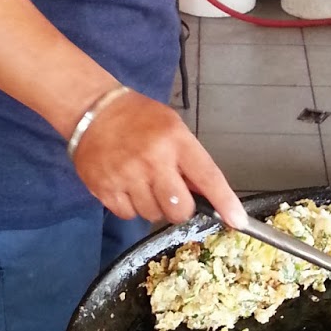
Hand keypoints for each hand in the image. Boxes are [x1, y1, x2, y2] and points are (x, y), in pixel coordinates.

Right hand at [70, 90, 246, 228]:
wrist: (94, 110)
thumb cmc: (139, 118)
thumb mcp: (173, 128)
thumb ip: (190, 160)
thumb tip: (207, 193)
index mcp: (175, 140)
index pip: (207, 176)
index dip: (224, 201)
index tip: (236, 220)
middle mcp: (153, 160)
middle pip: (180, 209)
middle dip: (180, 207)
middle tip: (171, 191)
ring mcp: (127, 176)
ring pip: (153, 215)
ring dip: (153, 205)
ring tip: (143, 182)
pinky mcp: (104, 188)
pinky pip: (128, 215)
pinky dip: (131, 206)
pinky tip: (126, 185)